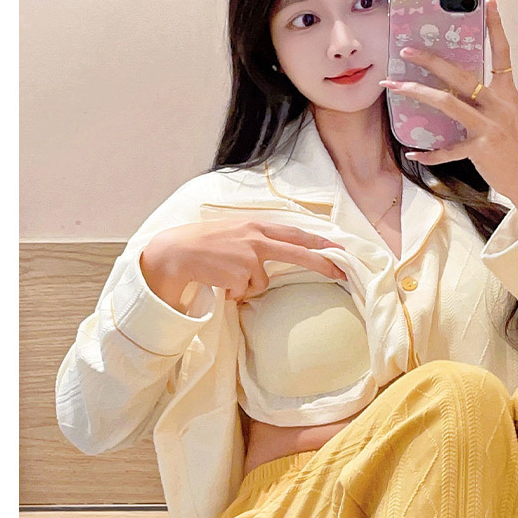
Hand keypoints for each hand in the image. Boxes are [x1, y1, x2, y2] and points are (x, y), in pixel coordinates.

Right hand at [140, 219, 346, 310]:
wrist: (177, 252)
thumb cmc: (204, 244)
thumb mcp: (234, 232)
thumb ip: (256, 239)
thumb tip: (277, 253)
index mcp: (255, 225)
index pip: (294, 233)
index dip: (317, 240)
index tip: (338, 248)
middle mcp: (256, 238)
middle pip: (297, 252)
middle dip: (321, 262)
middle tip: (341, 272)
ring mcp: (249, 256)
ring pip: (261, 282)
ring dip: (245, 285)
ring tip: (224, 274)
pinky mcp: (240, 274)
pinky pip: (245, 292)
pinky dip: (233, 292)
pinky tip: (218, 281)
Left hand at [380, 0, 517, 207]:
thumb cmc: (514, 146)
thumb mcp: (506, 114)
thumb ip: (485, 98)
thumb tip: (452, 84)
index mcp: (507, 92)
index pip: (502, 50)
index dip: (495, 23)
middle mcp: (499, 105)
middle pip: (462, 74)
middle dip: (432, 60)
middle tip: (408, 49)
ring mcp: (489, 127)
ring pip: (448, 104)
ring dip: (418, 93)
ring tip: (396, 85)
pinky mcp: (481, 150)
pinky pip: (448, 150)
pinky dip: (430, 153)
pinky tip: (413, 152)